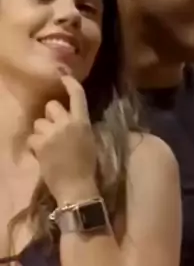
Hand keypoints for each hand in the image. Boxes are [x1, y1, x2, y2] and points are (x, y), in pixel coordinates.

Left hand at [27, 75, 97, 204]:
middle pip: (51, 105)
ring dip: (41, 132)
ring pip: (38, 122)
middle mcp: (67, 123)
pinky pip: (31, 138)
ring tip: (47, 146)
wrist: (76, 187)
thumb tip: (69, 120)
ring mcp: (52, 133)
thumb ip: (79, 127)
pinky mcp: (40, 144)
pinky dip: (35, 146)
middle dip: (50, 115)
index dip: (70, 84)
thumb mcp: (89, 142)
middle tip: (53, 129)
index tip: (64, 77)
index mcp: (83, 122)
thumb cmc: (87, 168)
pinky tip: (42, 155)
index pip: (78, 96)